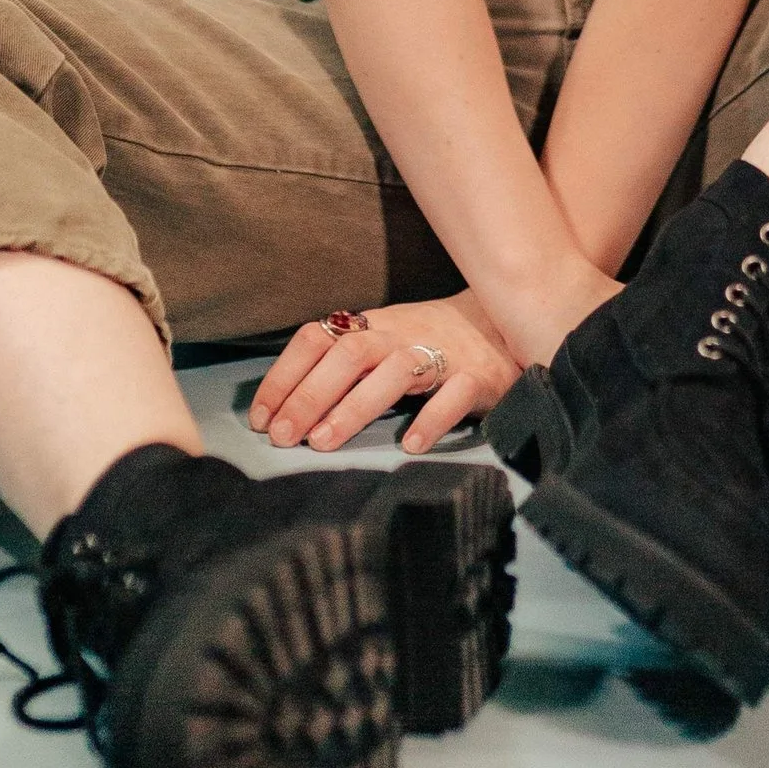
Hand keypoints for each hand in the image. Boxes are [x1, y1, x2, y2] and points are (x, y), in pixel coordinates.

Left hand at [249, 292, 522, 457]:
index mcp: (373, 327)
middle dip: (309, 395)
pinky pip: (453, 396)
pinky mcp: (478, 377)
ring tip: (324, 442)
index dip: (285, 375)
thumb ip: (344, 367)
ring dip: (354, 407)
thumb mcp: (385, 342)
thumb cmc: (432, 341)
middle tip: (283, 436)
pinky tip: (409, 446)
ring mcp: (441, 353)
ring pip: (394, 372)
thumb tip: (285, 410)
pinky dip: (431, 420)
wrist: (508, 321)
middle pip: (349, 355)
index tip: (260, 417)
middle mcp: (401, 335)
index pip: (318, 339)